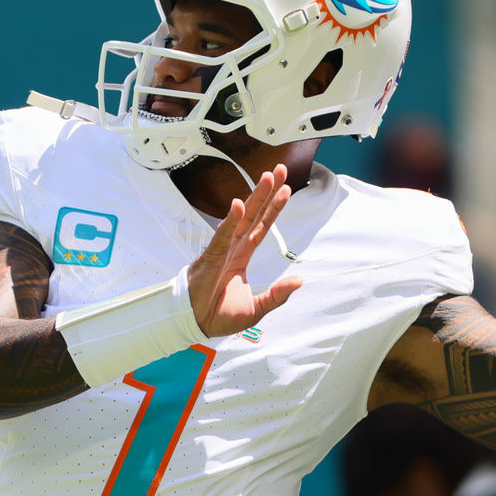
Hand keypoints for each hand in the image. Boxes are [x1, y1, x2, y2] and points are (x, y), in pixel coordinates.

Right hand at [187, 164, 302, 336]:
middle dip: (267, 192)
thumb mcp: (257, 308)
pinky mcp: (210, 259)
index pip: (262, 226)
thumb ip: (278, 295)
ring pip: (240, 219)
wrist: (196, 325)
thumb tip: (299, 281)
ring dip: (254, 198)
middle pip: (254, 213)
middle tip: (279, 170)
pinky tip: (238, 205)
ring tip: (266, 178)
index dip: (274, 207)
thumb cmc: (219, 315)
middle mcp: (233, 247)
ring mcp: (222, 250)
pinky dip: (230, 222)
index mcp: (242, 255)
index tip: (286, 188)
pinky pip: (221, 237)